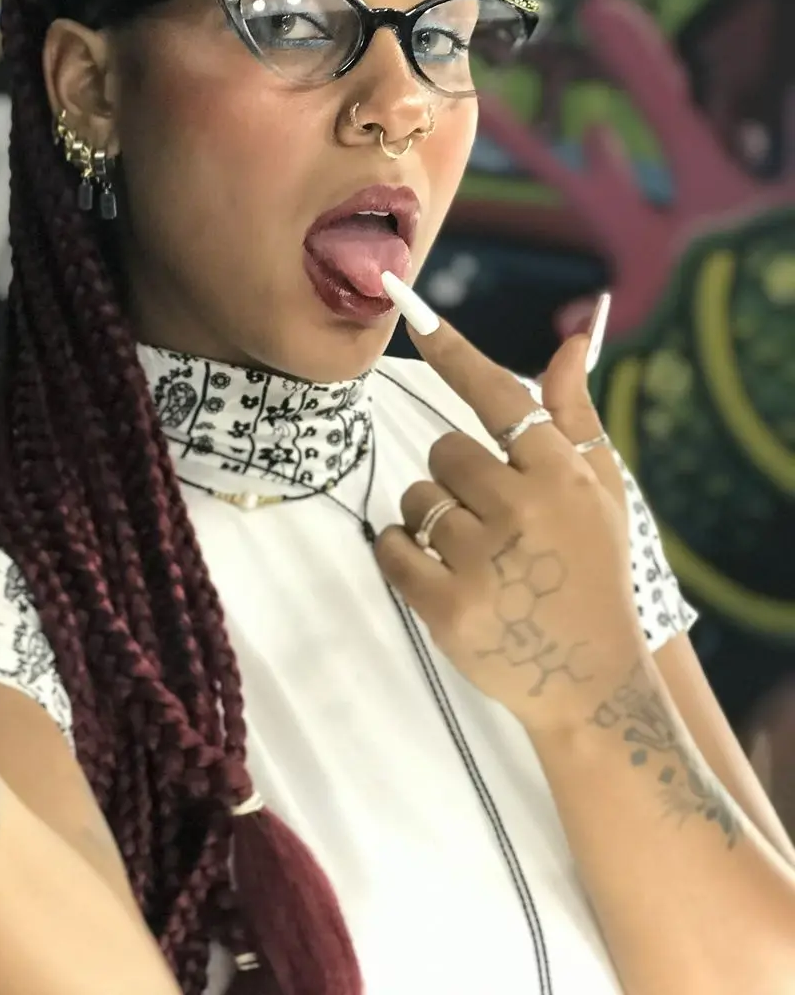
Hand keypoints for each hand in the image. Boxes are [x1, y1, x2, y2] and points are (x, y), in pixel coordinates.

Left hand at [374, 279, 647, 735]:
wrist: (594, 683)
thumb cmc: (593, 576)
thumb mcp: (602, 496)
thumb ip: (574, 419)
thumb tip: (571, 341)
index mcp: (563, 476)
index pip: (499, 397)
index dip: (453, 353)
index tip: (413, 310)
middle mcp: (524, 509)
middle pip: (442, 451)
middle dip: (454, 479)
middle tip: (491, 522)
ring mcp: (486, 559)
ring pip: (414, 498)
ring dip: (428, 520)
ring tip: (476, 557)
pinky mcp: (449, 606)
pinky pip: (393, 549)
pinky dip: (405, 559)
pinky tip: (443, 579)